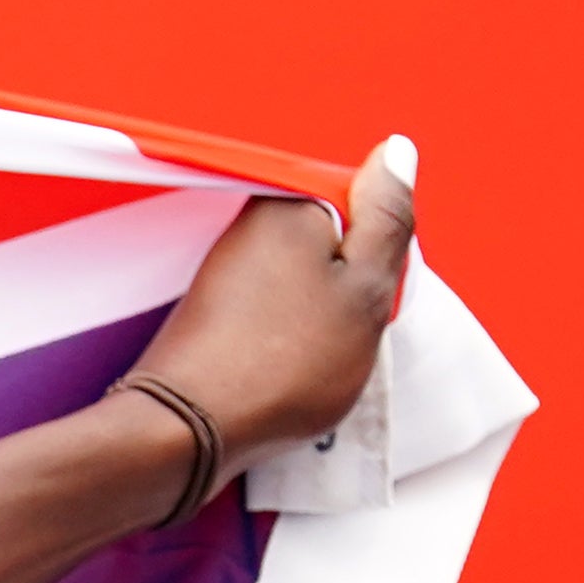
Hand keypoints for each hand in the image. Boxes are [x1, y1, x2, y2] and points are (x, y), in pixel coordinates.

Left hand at [123, 139, 417, 483]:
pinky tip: (284, 366)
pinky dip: (289, 340)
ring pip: (307, 282)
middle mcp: (247, 228)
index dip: (379, 250)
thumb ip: (387, 218)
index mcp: (287, 206)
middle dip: (350, 284)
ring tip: (310, 352)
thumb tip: (396, 151)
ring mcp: (226, 271)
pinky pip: (275, 314)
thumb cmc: (281, 365)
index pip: (362, 203)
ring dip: (320, 316)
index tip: (370, 287)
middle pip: (333, 243)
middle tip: (343, 325)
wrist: (188, 431)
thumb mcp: (367, 288)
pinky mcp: (213, 313)